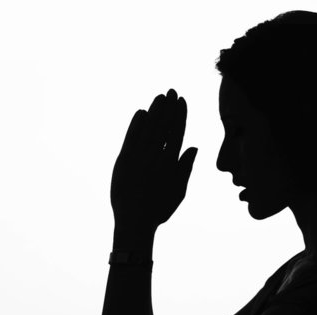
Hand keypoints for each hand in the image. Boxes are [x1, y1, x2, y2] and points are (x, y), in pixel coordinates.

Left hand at [111, 89, 197, 232]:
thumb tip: (193, 147)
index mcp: (170, 165)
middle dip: (168, 107)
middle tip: (172, 91)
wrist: (134, 222)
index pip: (177, 133)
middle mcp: (155, 159)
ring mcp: (138, 159)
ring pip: (148, 129)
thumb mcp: (178, 192)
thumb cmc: (158, 210)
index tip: (182, 102)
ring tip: (160, 97)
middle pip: (163, 127)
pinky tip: (141, 112)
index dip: (180, 116)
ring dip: (154, 111)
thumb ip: (185, 168)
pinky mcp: (123, 162)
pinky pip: (130, 138)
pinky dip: (135, 125)